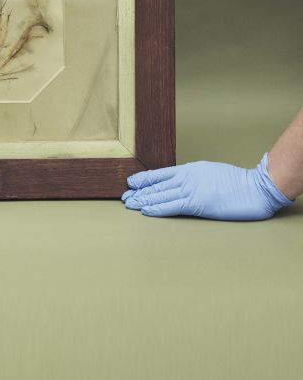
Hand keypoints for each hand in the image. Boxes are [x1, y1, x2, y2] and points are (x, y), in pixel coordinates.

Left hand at [121, 153, 293, 219]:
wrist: (255, 188)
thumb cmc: (238, 182)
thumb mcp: (211, 172)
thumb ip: (195, 177)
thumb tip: (183, 183)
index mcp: (190, 169)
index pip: (161, 173)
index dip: (144, 179)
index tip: (131, 183)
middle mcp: (187, 177)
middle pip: (157, 185)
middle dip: (139, 191)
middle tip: (124, 197)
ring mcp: (192, 190)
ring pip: (161, 195)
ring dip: (143, 200)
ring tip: (129, 204)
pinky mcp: (197, 203)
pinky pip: (172, 206)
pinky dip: (157, 208)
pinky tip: (146, 210)